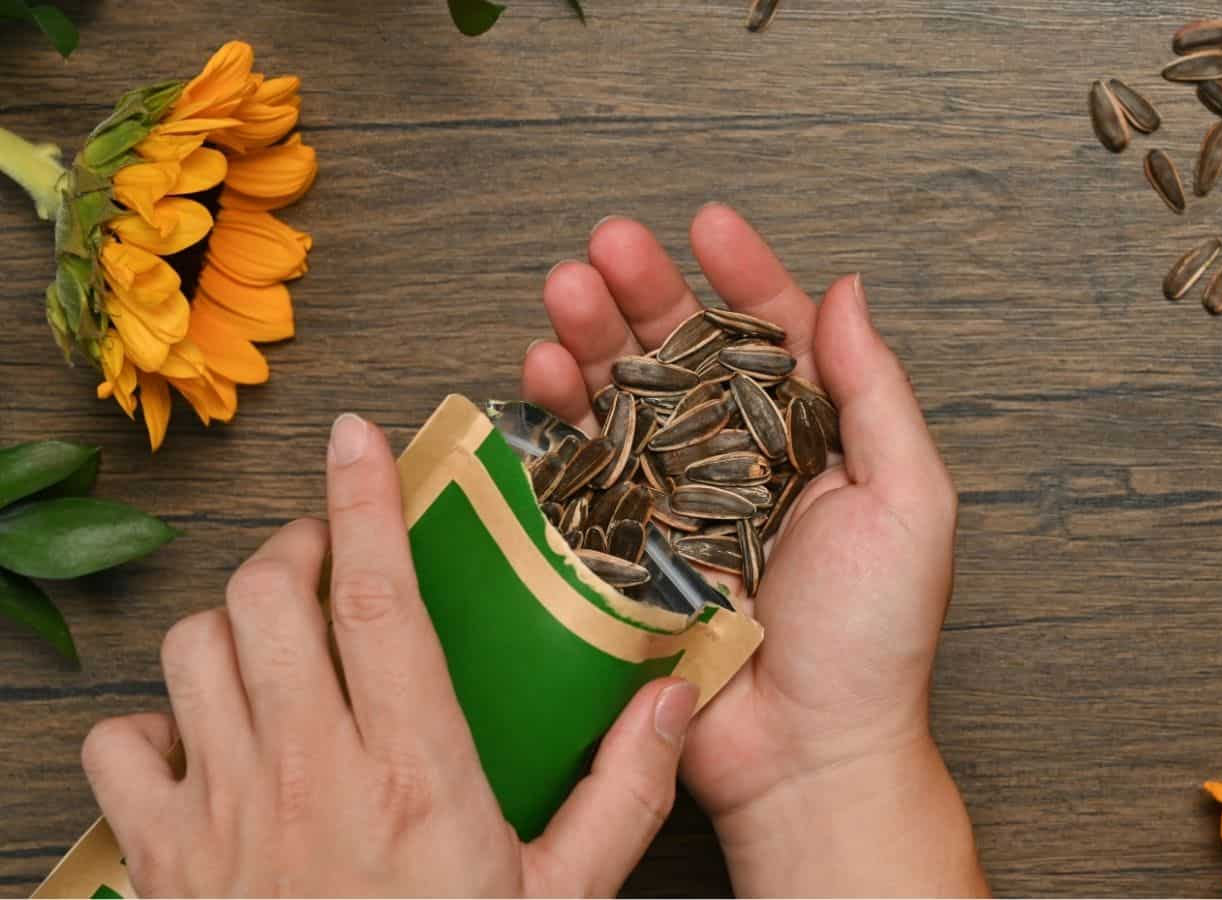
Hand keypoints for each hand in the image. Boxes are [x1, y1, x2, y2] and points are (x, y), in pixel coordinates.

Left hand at [81, 414, 698, 896]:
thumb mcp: (563, 899)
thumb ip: (625, 793)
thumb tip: (675, 696)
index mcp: (416, 774)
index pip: (381, 597)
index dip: (366, 500)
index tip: (360, 436)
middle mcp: (310, 775)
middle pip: (268, 598)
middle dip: (297, 547)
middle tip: (333, 556)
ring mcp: (225, 816)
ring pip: (193, 651)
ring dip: (234, 623)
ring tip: (278, 637)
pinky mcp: (165, 861)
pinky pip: (122, 746)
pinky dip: (155, 722)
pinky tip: (206, 739)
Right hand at [522, 204, 985, 895]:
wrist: (808, 753)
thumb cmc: (875, 641)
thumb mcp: (909, 502)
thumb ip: (874, 393)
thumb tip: (849, 291)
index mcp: (811, 441)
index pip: (772, 335)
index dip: (741, 275)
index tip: (709, 224)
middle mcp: (737, 460)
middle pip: (682, 353)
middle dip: (642, 291)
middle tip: (608, 245)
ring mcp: (675, 499)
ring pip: (624, 396)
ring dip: (590, 335)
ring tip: (562, 290)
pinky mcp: (621, 544)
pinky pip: (582, 467)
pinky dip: (558, 415)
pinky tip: (543, 372)